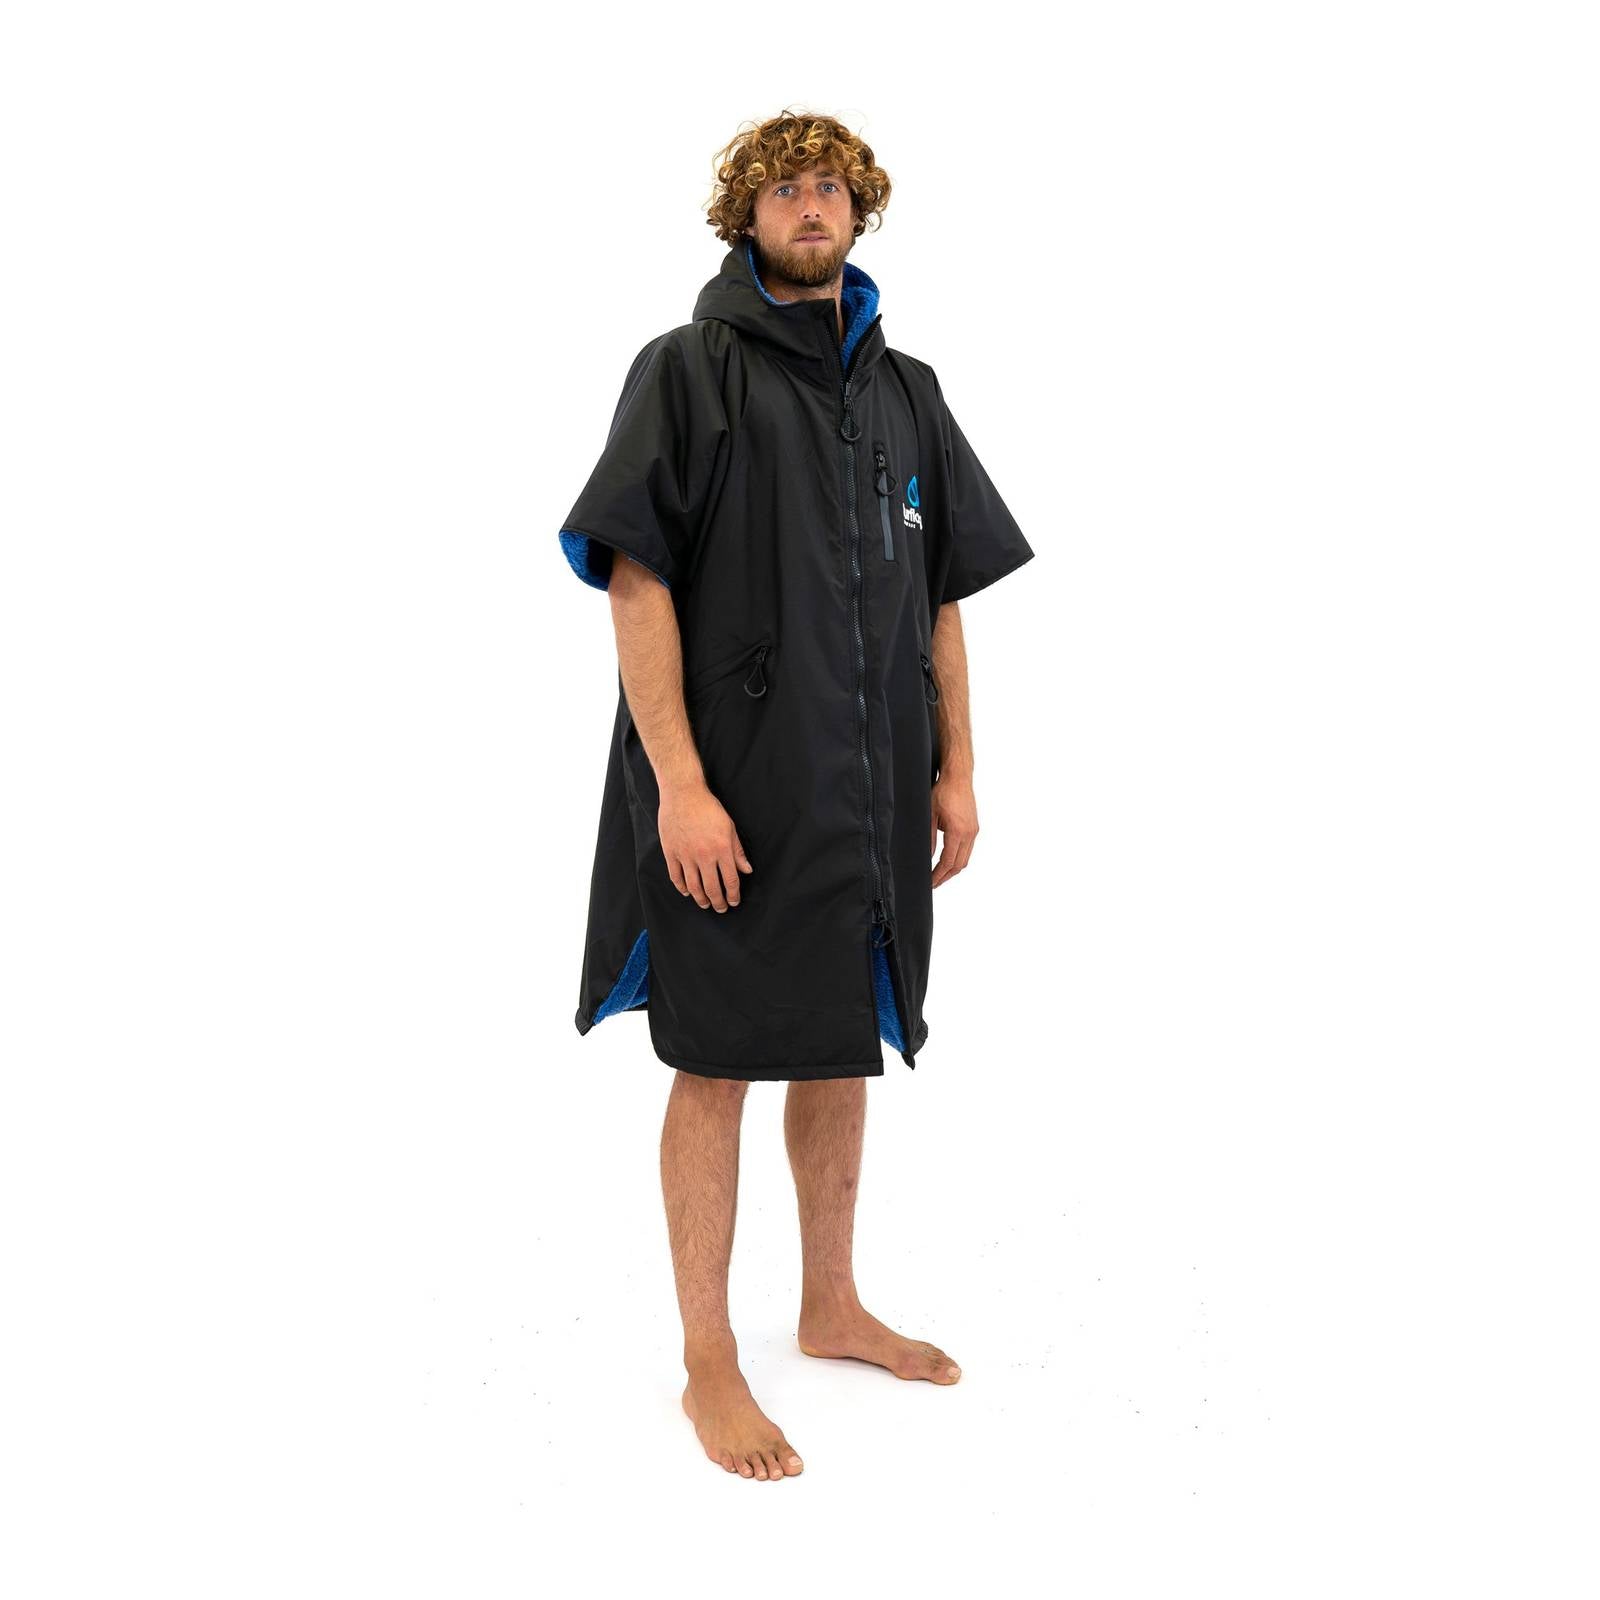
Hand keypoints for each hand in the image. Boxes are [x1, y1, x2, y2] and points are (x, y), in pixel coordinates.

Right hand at [659, 783, 753, 910]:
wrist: (683, 793)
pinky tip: (688, 892)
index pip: (730, 880)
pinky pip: (676, 877)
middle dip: (718, 902)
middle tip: (721, 908)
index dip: (733, 894)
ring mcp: (686, 855)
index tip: (734, 901)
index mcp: (722, 848)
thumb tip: (746, 870)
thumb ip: (737, 851)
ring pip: (694, 887)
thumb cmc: (708, 808)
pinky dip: (682, 888)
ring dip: (701, 899)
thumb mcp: (729, 827)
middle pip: (712, 888)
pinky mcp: (671, 852)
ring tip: (705, 904)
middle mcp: (704, 855)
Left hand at [930, 776, 977, 887]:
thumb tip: (927, 856)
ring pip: (965, 859)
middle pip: (959, 865)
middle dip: (946, 877)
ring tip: (940, 875)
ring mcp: (974, 831)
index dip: (938, 875)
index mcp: (958, 832)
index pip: (948, 862)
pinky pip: (968, 849)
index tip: (930, 883)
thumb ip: (929, 838)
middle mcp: (970, 834)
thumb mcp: (930, 816)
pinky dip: (958, 858)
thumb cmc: (943, 792)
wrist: (958, 777)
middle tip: (933, 884)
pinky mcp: (974, 827)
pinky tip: (949, 860)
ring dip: (953, 869)